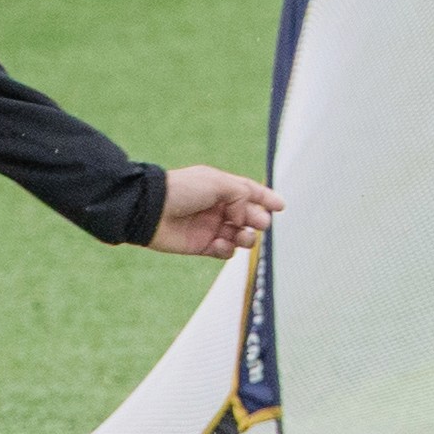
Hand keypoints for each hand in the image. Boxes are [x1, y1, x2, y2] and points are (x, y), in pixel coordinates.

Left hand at [149, 164, 277, 257]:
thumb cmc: (183, 190)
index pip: (250, 192)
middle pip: (248, 216)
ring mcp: (210, 227)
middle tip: (259, 222)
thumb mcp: (217, 182)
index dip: (267, 199)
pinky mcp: (202, 246)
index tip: (281, 206)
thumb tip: (250, 211)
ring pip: (240, 236)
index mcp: (221, 187)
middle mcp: (218, 207)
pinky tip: (220, 244)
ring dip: (246, 237)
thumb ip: (241, 193)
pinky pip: (224, 251)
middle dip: (257, 220)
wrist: (151, 210)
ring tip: (242, 236)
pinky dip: (227, 249)